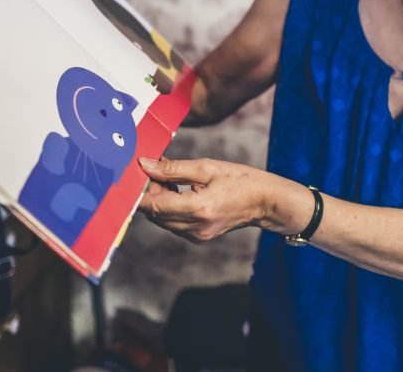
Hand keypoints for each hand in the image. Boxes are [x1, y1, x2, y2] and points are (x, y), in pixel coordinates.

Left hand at [137, 157, 273, 242]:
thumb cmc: (241, 180)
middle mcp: (196, 227)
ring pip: (162, 220)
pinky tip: (179, 193)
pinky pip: (174, 224)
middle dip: (150, 194)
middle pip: (155, 214)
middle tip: (156, 171)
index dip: (139, 192)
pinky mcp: (199, 237)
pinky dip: (170, 209)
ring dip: (159, 201)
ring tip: (170, 181)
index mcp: (199, 208)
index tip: (135, 176)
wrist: (267, 202)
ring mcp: (198, 236)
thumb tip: (146, 165)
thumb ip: (173, 169)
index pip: (155, 205)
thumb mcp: (208, 167)